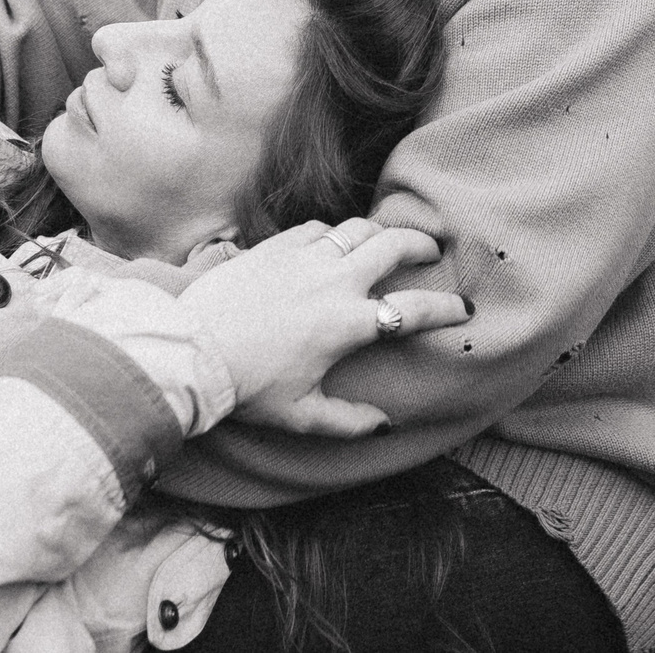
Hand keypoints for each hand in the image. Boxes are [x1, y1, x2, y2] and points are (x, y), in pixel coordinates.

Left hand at [177, 218, 468, 436]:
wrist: (191, 351)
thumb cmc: (248, 388)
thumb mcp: (300, 416)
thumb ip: (347, 422)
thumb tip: (383, 426)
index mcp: (348, 325)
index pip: (412, 311)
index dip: (445, 309)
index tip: (463, 308)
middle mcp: (334, 282)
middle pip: (392, 246)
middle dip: (420, 244)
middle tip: (432, 249)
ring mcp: (305, 258)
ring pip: (357, 228)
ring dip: (380, 231)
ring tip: (388, 238)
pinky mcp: (276, 246)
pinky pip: (318, 228)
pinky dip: (334, 232)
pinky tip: (333, 241)